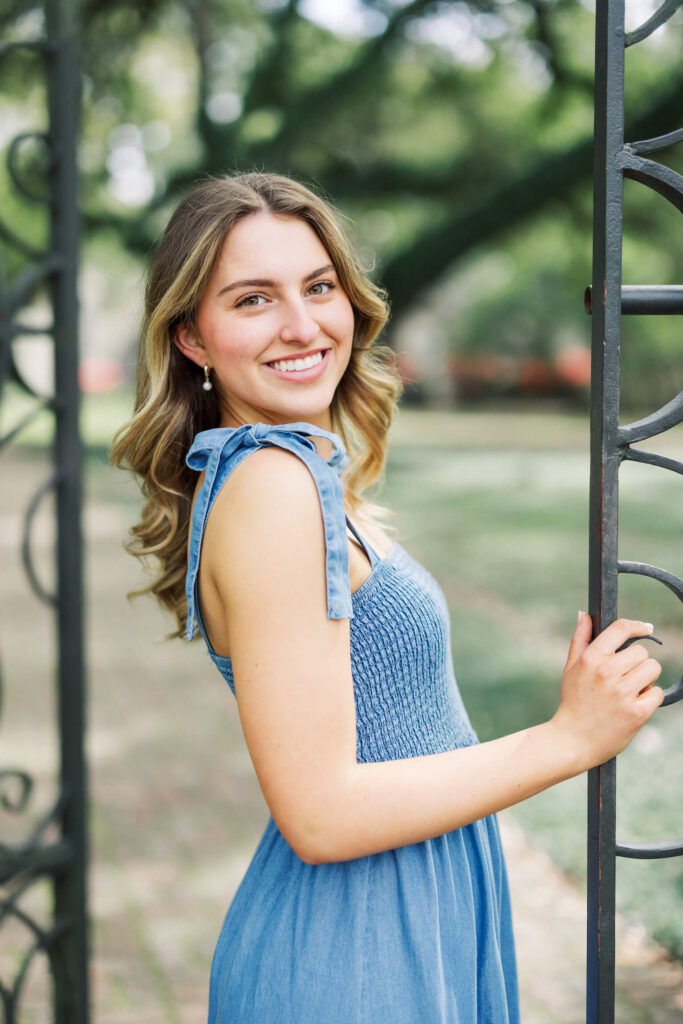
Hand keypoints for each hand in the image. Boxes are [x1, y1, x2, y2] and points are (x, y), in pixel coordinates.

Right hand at [551, 613, 663, 771]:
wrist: (572, 740)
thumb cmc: (573, 702)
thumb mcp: (571, 668)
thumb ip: (580, 639)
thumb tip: (584, 615)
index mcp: (591, 658)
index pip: (620, 629)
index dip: (637, 626)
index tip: (646, 628)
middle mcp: (607, 672)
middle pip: (642, 652)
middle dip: (638, 663)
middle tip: (625, 677)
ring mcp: (622, 693)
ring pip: (652, 669)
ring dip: (645, 679)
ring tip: (629, 691)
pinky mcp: (637, 712)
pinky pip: (656, 692)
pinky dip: (649, 698)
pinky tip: (633, 705)